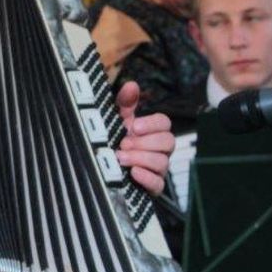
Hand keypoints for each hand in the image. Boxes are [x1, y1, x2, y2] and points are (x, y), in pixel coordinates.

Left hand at [114, 81, 173, 195]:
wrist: (103, 170)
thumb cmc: (114, 141)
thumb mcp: (116, 121)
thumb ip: (124, 103)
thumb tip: (131, 84)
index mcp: (152, 132)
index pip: (164, 123)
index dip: (152, 124)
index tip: (135, 126)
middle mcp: (159, 150)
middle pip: (168, 141)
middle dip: (145, 142)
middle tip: (124, 144)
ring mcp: (157, 169)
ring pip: (162, 162)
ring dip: (141, 158)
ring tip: (121, 157)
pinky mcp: (152, 187)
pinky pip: (158, 184)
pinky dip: (146, 177)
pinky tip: (133, 173)